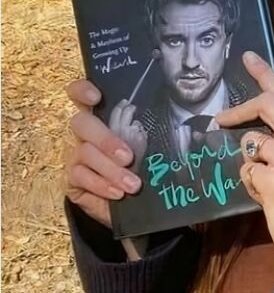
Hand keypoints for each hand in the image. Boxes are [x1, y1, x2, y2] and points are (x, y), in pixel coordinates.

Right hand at [64, 80, 142, 227]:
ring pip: (85, 153)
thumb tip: (183, 126)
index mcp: (101, 116)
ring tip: (133, 184)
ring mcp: (75, 154)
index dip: (82, 90)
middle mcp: (84, 132)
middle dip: (106, 140)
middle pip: (82, 124)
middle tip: (128, 157)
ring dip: (111, 170)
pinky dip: (102, 185)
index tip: (96, 97)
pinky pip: (81, 178)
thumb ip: (147, 133)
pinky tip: (118, 193)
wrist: (129, 201)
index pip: (80, 94)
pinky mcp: (70, 178)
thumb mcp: (146, 147)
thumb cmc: (140, 164)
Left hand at [216, 52, 273, 263]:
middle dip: (239, 110)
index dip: (265, 75)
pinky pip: (246, 170)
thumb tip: (258, 130)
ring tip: (264, 183)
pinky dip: (250, 184)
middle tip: (221, 118)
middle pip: (266, 104)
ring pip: (250, 142)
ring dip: (250, 162)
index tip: (248, 58)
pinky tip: (266, 197)